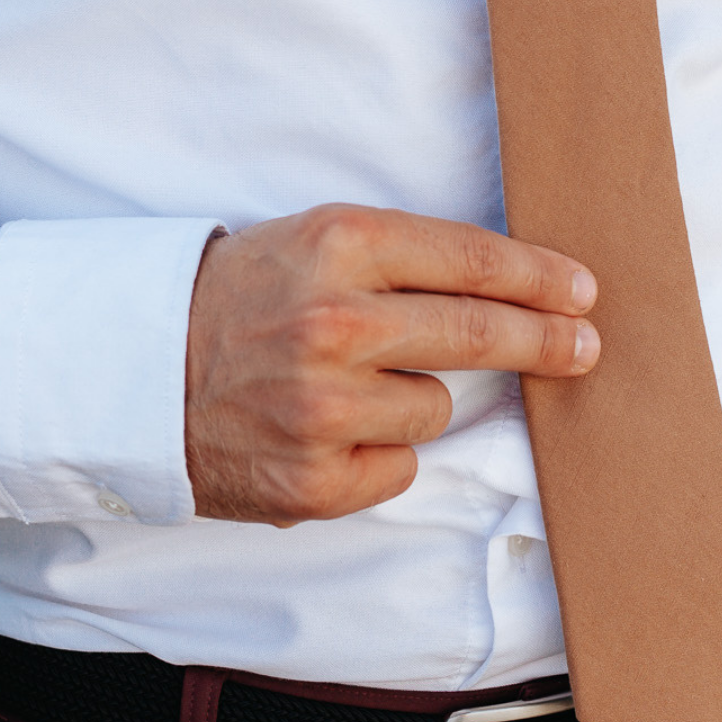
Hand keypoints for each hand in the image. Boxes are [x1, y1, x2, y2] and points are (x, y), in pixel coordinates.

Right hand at [185, 204, 598, 524]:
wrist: (135, 372)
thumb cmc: (239, 298)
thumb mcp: (312, 240)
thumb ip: (402, 257)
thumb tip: (513, 284)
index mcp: (340, 245)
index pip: (472, 259)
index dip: (539, 277)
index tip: (582, 290)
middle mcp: (336, 322)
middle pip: (479, 333)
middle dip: (548, 341)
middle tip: (586, 346)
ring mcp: (325, 407)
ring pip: (436, 407)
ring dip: (414, 399)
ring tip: (346, 385)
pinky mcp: (314, 481)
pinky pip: (398, 466)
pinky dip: (377, 453)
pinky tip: (326, 431)